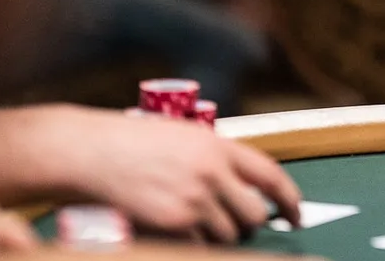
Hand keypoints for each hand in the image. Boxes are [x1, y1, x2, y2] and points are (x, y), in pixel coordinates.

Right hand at [53, 107, 300, 242]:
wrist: (88, 152)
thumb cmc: (131, 143)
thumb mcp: (184, 137)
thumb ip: (215, 158)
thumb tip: (241, 186)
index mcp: (219, 146)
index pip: (271, 175)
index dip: (290, 199)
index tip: (296, 215)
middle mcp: (212, 172)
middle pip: (254, 214)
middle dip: (249, 225)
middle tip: (236, 226)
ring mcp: (192, 200)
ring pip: (228, 236)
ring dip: (219, 237)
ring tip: (197, 225)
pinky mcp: (171, 224)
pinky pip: (199, 248)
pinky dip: (195, 247)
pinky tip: (179, 235)